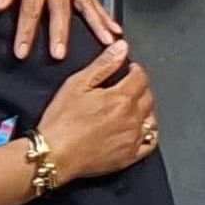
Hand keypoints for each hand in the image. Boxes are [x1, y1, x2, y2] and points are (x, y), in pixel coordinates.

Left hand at [0, 0, 125, 59]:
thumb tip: (0, 6)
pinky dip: (104, 14)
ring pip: (85, 5)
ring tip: (105, 42)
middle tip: (60, 55)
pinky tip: (112, 28)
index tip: (22, 51)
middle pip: (60, 10)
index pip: (31, 7)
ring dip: (95, 25)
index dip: (26, 31)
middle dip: (60, 34)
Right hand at [36, 43, 159, 182]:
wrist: (53, 155)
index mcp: (122, 97)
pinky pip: (149, 143)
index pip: (141, 77)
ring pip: (151, 119)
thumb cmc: (61, 121)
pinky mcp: (128, 157)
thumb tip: (122, 47)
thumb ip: (103, 64)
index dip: (135, 70)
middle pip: (148, 97)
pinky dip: (148, 134)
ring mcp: (132, 139)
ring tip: (132, 108)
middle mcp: (132, 118)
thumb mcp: (77, 84)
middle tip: (129, 87)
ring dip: (145, 110)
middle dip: (141, 88)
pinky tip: (138, 130)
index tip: (129, 70)